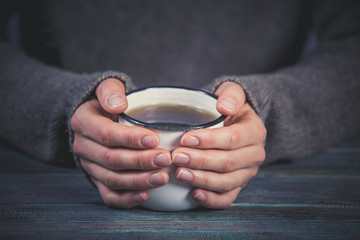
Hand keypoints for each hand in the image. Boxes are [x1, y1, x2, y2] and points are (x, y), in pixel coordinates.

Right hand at [71, 78, 170, 207]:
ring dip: (138, 181)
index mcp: (83, 122)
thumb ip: (110, 91)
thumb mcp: (107, 88)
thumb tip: (118, 104)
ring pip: (111, 179)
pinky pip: (108, 194)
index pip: (106, 134)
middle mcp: (83, 146)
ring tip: (162, 177)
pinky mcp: (97, 179)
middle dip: (139, 161)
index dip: (130, 139)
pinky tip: (145, 196)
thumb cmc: (109, 103)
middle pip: (110, 159)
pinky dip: (126, 199)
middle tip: (165, 159)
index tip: (155, 139)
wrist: (99, 118)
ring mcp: (89, 165)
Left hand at [172, 81, 265, 208]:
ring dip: (202, 180)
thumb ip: (231, 95)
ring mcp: (247, 173)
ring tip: (179, 174)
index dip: (209, 141)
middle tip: (176, 157)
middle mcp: (254, 154)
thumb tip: (224, 106)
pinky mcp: (238, 185)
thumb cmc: (229, 108)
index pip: (232, 139)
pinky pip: (227, 198)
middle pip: (228, 163)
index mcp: (255, 131)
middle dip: (200, 161)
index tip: (185, 139)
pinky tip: (193, 194)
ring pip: (227, 182)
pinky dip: (211, 199)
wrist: (236, 123)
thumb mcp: (233, 93)